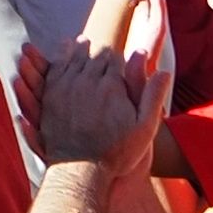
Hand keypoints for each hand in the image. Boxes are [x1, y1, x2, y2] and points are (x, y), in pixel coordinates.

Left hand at [15, 31, 172, 169]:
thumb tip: (163, 71)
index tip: (118, 57)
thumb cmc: (118, 153)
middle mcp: (88, 81)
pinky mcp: (49, 96)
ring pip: (72, 58)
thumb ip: (153, 97)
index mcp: (112, 86)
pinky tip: (59, 56)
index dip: (117, 58)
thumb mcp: (145, 128)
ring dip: (77, 49)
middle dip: (99, 52)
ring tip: (80, 42)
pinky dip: (58, 57)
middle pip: (93, 57)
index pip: (114, 59)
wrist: (82, 171)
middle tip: (100, 48)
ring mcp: (66, 87)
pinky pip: (53, 68)